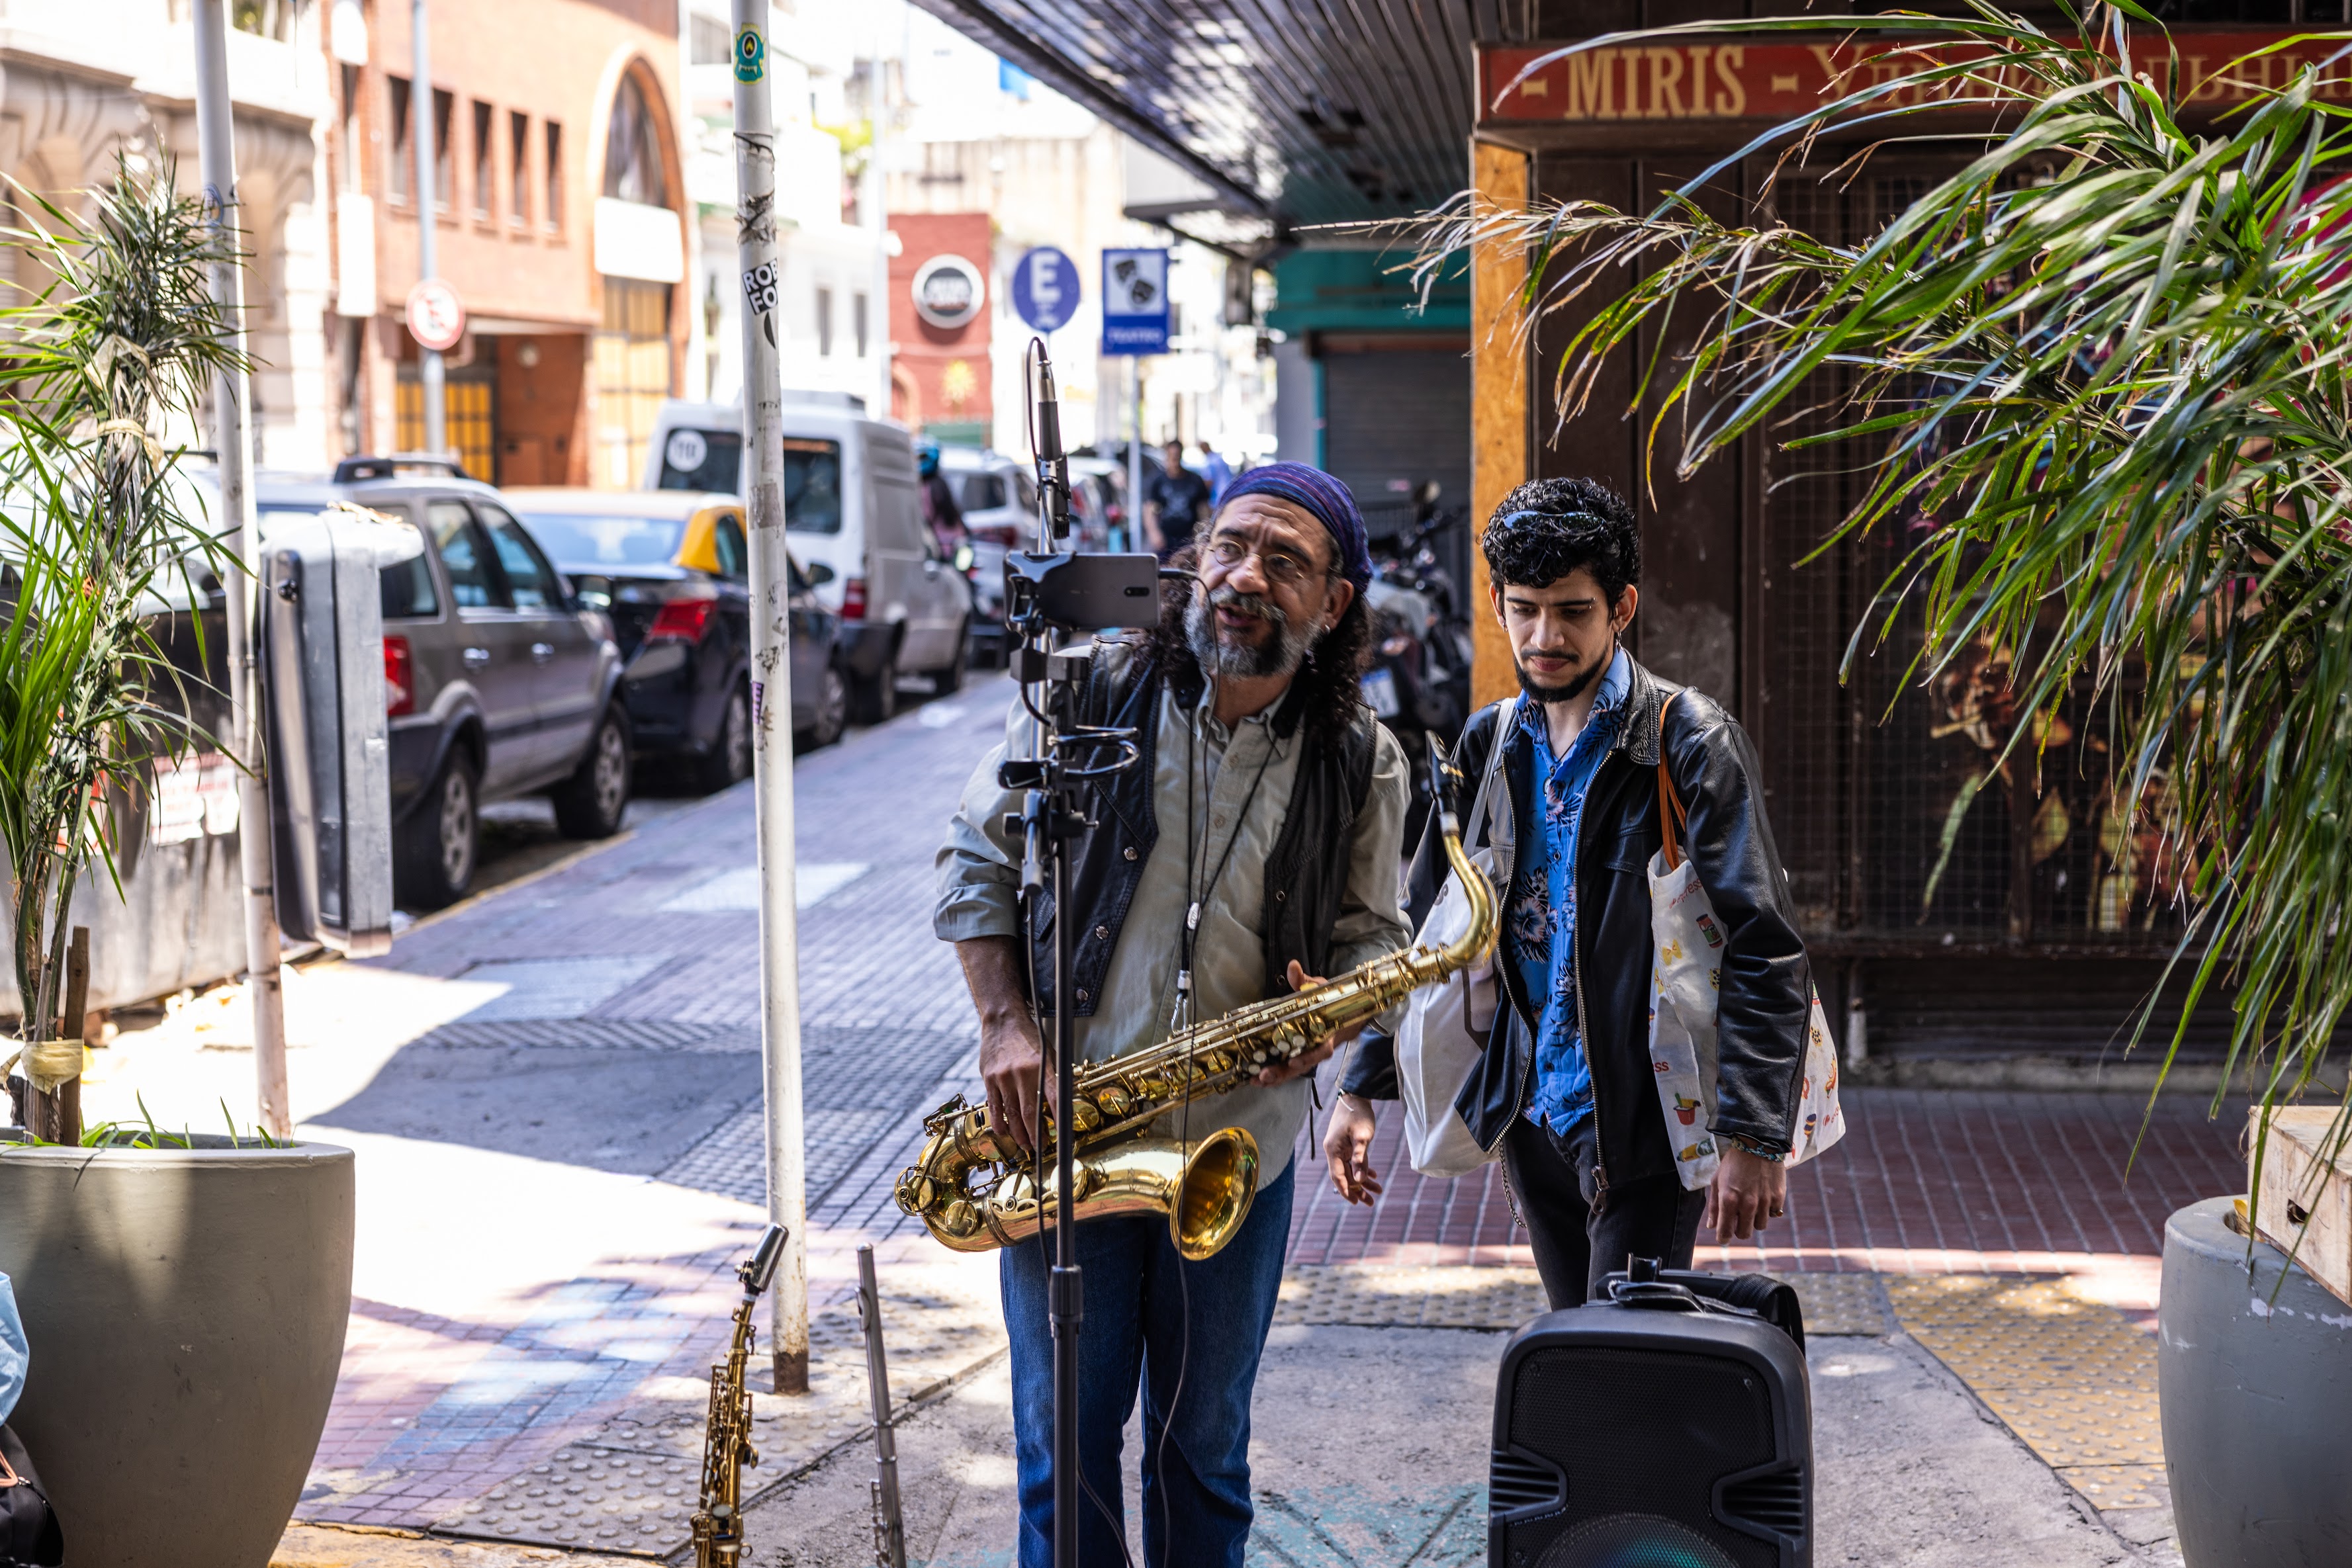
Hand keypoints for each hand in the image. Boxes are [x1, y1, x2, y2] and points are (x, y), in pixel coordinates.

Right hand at [979, 1009, 1051, 1155]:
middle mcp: (1023, 1073)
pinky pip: (994, 1106)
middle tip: (1040, 1146)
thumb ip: (1053, 1077)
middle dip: (1036, 1134)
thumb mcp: (1049, 1053)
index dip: (1058, 1119)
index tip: (1062, 1136)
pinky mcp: (989, 1078)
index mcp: (1042, 1066)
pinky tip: (1004, 1132)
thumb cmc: (1029, 1038)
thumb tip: (1061, 1103)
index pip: (1054, 1098)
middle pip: (1029, 1112)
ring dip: (1019, 1133)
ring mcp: (1004, 1077)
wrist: (1003, 1020)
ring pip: (1011, 1113)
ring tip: (1025, 1145)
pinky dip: (999, 1123)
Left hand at [1253, 961, 1364, 1085]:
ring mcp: (1307, 1055)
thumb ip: (1304, 980)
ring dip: (1276, 1077)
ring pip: (1293, 1071)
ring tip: (1256, 1080)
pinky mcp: (1298, 1056)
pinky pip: (1287, 1069)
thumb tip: (1293, 966)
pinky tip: (1256, 1078)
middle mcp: (1318, 1048)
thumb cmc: (1330, 1002)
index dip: (1307, 1057)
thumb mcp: (1319, 988)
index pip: (1320, 1050)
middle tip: (1264, 1076)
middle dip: (1283, 1073)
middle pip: (1302, 1066)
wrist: (1344, 1014)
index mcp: (1326, 1034)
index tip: (1292, 1060)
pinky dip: (1274, 1074)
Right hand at [1322, 1094, 1382, 1205]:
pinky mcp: (1347, 1143)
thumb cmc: (1359, 1114)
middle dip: (1358, 1190)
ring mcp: (1341, 1147)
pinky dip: (1363, 1169)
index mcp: (1333, 1150)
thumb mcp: (1362, 1137)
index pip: (1338, 1177)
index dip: (1346, 1191)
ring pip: (1351, 1169)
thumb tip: (1360, 1180)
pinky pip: (1354, 1161)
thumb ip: (1360, 1158)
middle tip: (1370, 1203)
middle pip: (1345, 1176)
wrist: (1356, 1095)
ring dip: (1363, 1181)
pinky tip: (1373, 1176)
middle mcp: (1334, 1151)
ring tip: (1377, 1191)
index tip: (1356, 1203)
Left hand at [1702, 1145, 1788, 1243]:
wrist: (1758, 1144)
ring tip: (1751, 1205)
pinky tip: (1763, 1197)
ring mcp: (1765, 1202)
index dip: (1723, 1238)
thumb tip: (1712, 1227)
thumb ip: (1714, 1206)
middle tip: (1738, 1218)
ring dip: (1754, 1220)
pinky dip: (1767, 1211)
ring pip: (1759, 1226)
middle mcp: (1747, 1204)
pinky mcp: (1778, 1198)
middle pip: (1744, 1234)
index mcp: (1728, 1200)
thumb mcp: (1717, 1181)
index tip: (1723, 1238)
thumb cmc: (1733, 1162)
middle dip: (1739, 1229)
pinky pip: (1773, 1214)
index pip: (1725, 1232)